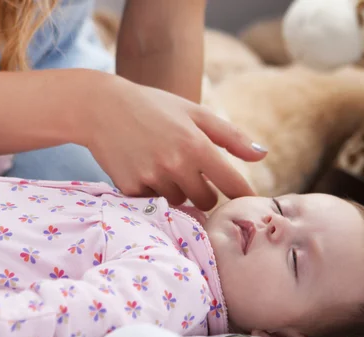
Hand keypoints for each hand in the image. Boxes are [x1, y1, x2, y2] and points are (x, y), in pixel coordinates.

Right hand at [86, 77, 267, 210]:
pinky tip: (143, 168)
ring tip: (161, 164)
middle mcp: (176, 164)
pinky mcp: (130, 189)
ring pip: (179, 202)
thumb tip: (263, 155)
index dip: (244, 196)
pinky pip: (153, 202)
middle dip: (205, 192)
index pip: (232, 185)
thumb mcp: (195, 113)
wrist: (100, 108)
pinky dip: (153, 191)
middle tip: (192, 173)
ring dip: (177, 190)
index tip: (249, 203)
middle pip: (206, 200)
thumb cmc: (154, 107)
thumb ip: (231, 136)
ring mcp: (151, 178)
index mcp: (196, 144)